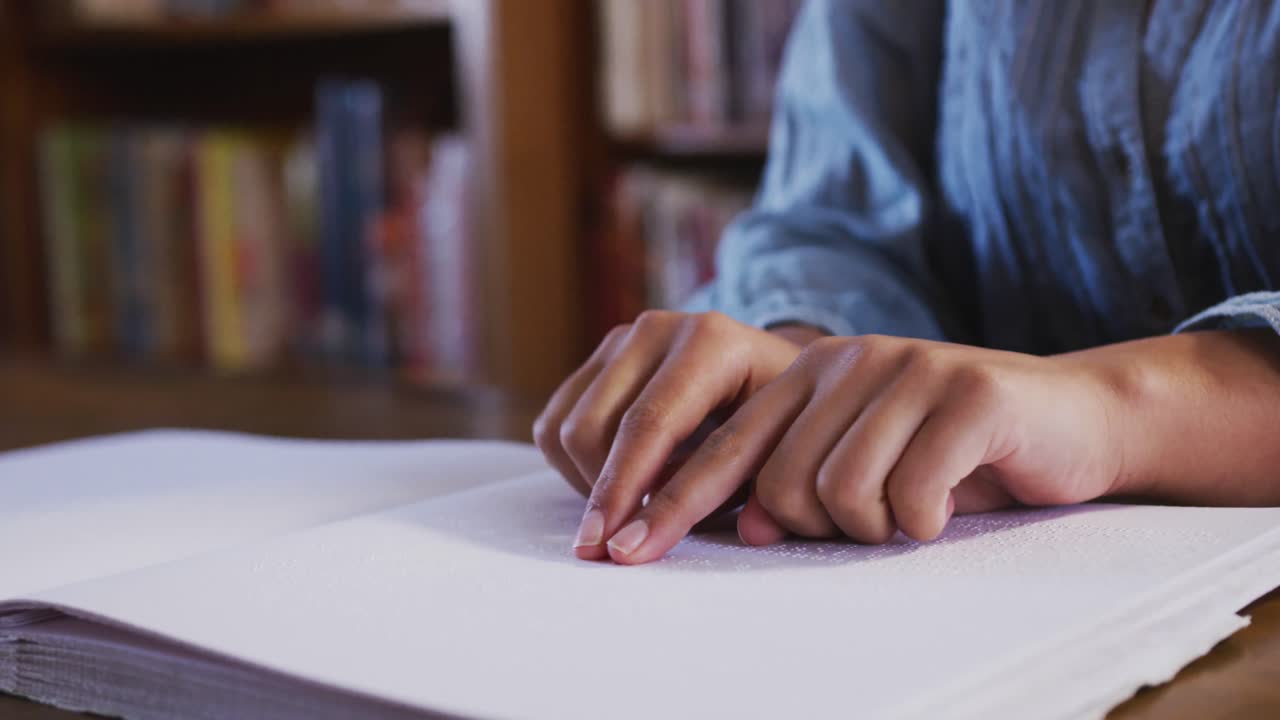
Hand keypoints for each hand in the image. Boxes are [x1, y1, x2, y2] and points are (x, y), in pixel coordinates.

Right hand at [531, 311, 807, 559]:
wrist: (773, 373)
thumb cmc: (778, 422)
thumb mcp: (773, 453)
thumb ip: (724, 489)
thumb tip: (650, 534)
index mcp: (710, 343)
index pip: (649, 425)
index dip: (625, 492)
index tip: (612, 549)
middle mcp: (658, 329)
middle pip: (592, 429)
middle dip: (602, 497)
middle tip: (625, 544)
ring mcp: (621, 339)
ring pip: (564, 429)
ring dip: (589, 484)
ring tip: (635, 506)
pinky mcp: (596, 359)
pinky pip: (553, 425)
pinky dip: (575, 467)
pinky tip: (620, 481)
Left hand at [600, 334, 1127, 563]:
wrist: (1067, 422)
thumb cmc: (952, 456)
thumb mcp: (863, 468)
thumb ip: (796, 483)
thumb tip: (742, 523)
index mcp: (808, 374)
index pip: (721, 446)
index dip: (668, 504)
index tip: (620, 555)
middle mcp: (848, 360)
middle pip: (781, 483)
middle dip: (821, 527)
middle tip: (874, 520)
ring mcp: (909, 368)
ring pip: (842, 490)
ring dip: (877, 527)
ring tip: (912, 511)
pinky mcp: (970, 393)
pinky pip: (913, 490)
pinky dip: (926, 520)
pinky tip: (946, 507)